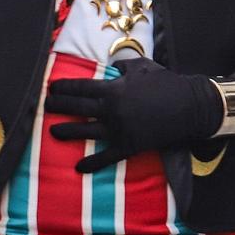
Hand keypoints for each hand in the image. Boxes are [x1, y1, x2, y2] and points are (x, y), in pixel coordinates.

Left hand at [43, 57, 221, 172]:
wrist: (189, 106)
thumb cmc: (166, 83)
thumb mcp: (142, 67)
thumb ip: (122, 67)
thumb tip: (110, 68)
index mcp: (113, 89)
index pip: (81, 87)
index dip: (64, 88)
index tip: (51, 88)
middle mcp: (112, 110)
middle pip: (77, 108)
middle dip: (58, 107)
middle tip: (46, 107)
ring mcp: (119, 130)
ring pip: (86, 132)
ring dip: (67, 132)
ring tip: (53, 133)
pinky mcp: (129, 146)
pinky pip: (107, 157)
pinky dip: (92, 163)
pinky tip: (78, 167)